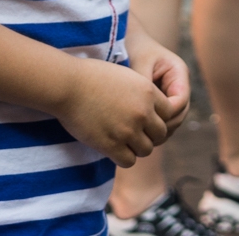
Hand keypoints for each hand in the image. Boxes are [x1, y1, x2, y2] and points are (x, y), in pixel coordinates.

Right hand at [53, 56, 171, 165]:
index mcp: (149, 92)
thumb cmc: (92, 76)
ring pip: (147, 150)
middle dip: (150, 134)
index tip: (146, 119)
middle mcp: (143, 112)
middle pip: (161, 134)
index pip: (170, 113)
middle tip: (135, 133)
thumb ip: (143, 93)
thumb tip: (152, 107)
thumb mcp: (126, 76)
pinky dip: (124, 157)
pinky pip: (129, 161)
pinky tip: (114, 148)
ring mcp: (128, 130)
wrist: (68, 85)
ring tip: (124, 141)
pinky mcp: (111, 145)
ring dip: (137, 147)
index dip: (158, 117)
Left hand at [127, 20, 191, 137]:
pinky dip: (153, 128)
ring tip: (140, 137)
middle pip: (179, 114)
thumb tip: (146, 110)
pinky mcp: (163, 103)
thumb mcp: (140, 64)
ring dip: (159, 130)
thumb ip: (144, 86)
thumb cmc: (135, 49)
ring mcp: (173, 95)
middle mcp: (180, 86)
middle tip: (143, 135)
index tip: (147, 120)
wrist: (130, 43)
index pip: (180, 101)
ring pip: (173, 121)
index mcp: (179, 73)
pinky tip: (137, 133)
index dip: (167, 113)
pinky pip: (163, 120)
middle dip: (164, 126)